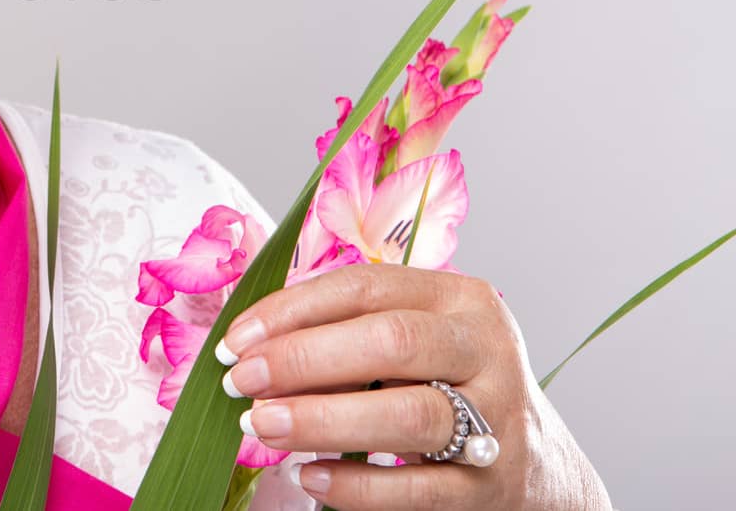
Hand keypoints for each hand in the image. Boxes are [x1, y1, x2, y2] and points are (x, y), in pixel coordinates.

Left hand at [217, 264, 611, 509]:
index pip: (365, 287)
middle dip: (303, 359)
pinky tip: (310, 477)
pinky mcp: (493, 485)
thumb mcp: (412, 341)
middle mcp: (487, 349)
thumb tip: (249, 341)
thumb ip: (346, 330)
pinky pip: (420, 487)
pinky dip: (358, 485)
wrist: (537, 465)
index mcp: (459, 299)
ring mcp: (498, 418)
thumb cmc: (442, 386)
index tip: (236, 340)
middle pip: (389, 341)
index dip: (292, 310)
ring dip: (322, 418)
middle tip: (242, 382)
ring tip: (261, 424)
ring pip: (409, 411)